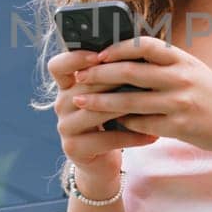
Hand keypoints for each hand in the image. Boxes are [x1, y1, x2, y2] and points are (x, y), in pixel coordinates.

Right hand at [48, 48, 158, 189]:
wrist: (101, 162)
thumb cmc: (111, 121)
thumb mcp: (108, 96)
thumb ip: (113, 76)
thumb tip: (139, 50)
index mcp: (66, 86)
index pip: (58, 65)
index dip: (75, 58)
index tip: (99, 56)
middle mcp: (61, 104)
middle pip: (86, 86)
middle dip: (115, 81)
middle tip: (145, 78)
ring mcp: (65, 127)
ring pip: (97, 112)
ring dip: (127, 108)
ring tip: (153, 105)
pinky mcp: (74, 148)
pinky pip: (106, 139)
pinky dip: (132, 137)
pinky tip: (153, 135)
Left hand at [70, 35, 211, 156]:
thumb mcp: (192, 69)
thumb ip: (164, 63)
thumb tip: (126, 55)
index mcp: (182, 59)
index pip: (144, 46)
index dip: (118, 47)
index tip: (98, 54)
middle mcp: (180, 78)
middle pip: (130, 72)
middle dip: (99, 74)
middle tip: (79, 77)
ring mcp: (179, 103)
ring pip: (130, 101)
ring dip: (102, 102)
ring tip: (81, 102)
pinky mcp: (178, 127)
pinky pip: (142, 124)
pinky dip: (123, 122)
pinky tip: (110, 123)